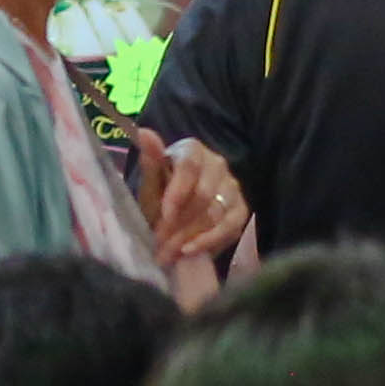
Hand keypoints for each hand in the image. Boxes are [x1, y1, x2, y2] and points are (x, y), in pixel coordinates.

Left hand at [142, 134, 249, 264]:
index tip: (164, 215)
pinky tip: (189, 252)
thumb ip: (149, 162)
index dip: (177, 193)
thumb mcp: (150, 184)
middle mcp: (217, 164)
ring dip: (190, 236)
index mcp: (192, 150)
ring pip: (216, 213)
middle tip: (160, 243)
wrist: (174, 218)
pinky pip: (231, 227)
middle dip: (180, 223)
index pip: (190, 167)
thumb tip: (143, 131)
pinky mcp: (241, 210)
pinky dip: (209, 242)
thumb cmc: (160, 196)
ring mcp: (232, 187)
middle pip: (204, 194)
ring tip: (168, 253)